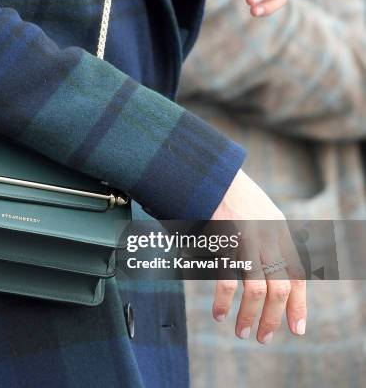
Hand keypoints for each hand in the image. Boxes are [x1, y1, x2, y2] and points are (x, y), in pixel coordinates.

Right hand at [211, 169, 306, 343]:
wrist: (213, 174)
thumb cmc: (233, 195)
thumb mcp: (262, 214)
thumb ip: (271, 239)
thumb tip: (275, 270)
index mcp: (281, 233)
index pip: (298, 277)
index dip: (299, 305)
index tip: (296, 329)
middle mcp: (270, 239)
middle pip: (280, 289)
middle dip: (274, 318)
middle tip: (264, 337)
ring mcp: (247, 241)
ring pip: (257, 290)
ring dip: (250, 316)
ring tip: (243, 333)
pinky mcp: (225, 243)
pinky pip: (227, 281)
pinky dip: (224, 302)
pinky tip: (220, 314)